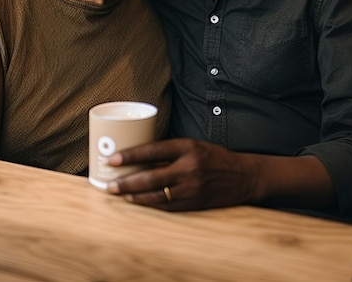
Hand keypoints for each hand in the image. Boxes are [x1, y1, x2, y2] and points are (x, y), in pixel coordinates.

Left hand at [106, 139, 334, 211]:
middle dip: (126, 182)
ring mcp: (192, 189)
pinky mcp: (194, 203)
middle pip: (150, 178)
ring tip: (118, 193)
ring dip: (134, 196)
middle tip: (109, 184)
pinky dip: (149, 205)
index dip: (130, 155)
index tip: (112, 159)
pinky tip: (137, 202)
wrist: (242, 176)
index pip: (153, 151)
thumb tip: (139, 153)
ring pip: (156, 195)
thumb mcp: (192, 144)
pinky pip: (167, 206)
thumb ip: (169, 149)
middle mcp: (189, 169)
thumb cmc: (213, 156)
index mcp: (187, 148)